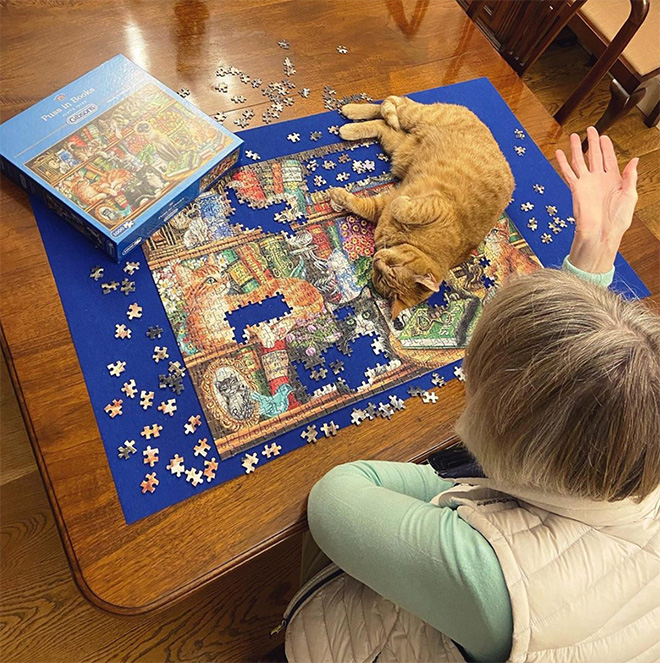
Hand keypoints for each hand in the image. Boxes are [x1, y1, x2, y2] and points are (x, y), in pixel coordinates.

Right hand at [555, 126, 638, 272]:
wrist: (601, 233)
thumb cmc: (617, 219)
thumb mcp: (630, 195)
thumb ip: (630, 177)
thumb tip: (634, 161)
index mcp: (613, 180)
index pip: (609, 158)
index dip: (607, 147)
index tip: (604, 136)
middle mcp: (599, 179)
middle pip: (594, 155)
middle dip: (592, 142)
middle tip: (591, 129)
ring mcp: (586, 183)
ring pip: (580, 161)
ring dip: (576, 148)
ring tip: (573, 136)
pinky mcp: (576, 188)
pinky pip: (568, 172)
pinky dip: (562, 162)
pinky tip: (559, 153)